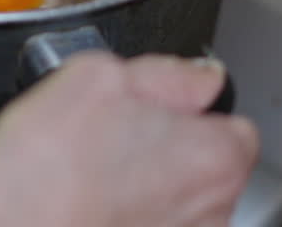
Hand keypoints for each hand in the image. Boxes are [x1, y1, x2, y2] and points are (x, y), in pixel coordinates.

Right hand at [0, 53, 259, 226]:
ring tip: (93, 173)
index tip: (153, 108)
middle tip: (112, 135)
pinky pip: (146, 224)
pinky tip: (88, 204)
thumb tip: (195, 75)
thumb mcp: (95, 76)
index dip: (188, 109)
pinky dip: (123, 216)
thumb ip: (162, 70)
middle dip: (167, 148)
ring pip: (175, 202)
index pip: (233, 124)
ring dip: (146, 187)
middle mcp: (213, 211)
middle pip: (205, 165)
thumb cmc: (48, 170)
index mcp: (216, 157)